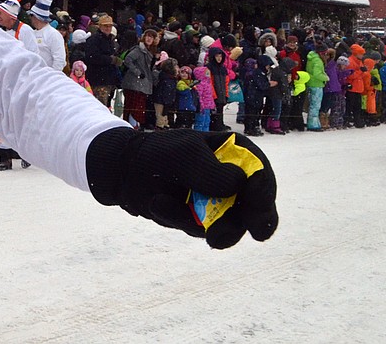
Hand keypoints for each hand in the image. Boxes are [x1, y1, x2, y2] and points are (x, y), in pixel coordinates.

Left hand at [86, 127, 277, 248]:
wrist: (121, 169)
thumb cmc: (156, 153)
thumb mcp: (183, 155)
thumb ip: (211, 171)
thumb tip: (240, 186)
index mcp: (232, 152)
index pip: (260, 172)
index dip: (264, 190)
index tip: (257, 203)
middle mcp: (230, 178)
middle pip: (256, 206)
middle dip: (254, 220)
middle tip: (254, 233)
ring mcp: (217, 201)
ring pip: (230, 224)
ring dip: (207, 224)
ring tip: (165, 206)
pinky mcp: (200, 220)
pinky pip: (200, 229)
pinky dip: (178, 219)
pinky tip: (157, 204)